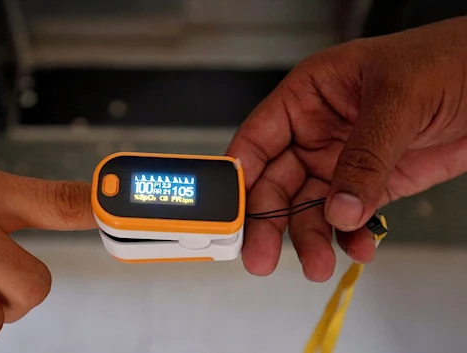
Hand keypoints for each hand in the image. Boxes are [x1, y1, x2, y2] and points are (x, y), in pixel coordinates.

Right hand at [227, 16, 466, 280]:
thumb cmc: (446, 62)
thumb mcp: (398, 100)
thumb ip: (364, 156)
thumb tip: (338, 207)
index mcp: (308, 96)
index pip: (258, 139)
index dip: (239, 178)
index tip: (230, 214)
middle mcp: (317, 131)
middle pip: (277, 184)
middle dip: (269, 222)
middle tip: (262, 256)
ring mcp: (343, 161)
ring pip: (310, 208)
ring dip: (310, 239)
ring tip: (318, 263)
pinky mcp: (372, 185)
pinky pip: (349, 218)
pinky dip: (351, 238)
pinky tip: (358, 248)